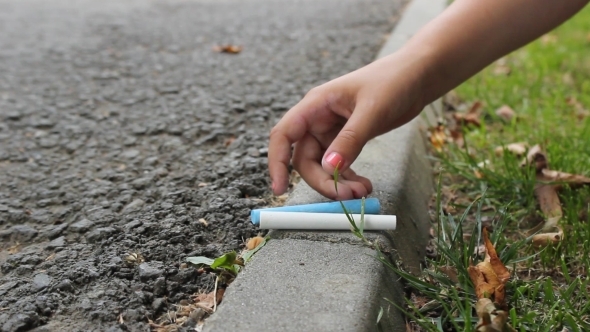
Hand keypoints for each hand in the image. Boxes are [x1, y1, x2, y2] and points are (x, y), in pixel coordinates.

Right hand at [268, 51, 427, 199]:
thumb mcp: (372, 111)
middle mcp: (318, 119)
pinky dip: (348, 178)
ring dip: (337, 183)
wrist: (418, 75)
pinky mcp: (347, 138)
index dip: (277, 162)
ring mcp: (332, 130)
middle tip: (347, 196)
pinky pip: (339, 165)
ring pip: (322, 166)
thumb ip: (350, 140)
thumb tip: (330, 168)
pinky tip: (363, 185)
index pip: (284, 135)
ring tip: (362, 192)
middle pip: (305, 159)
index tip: (280, 189)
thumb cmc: (393, 81)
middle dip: (322, 181)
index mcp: (315, 105)